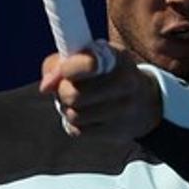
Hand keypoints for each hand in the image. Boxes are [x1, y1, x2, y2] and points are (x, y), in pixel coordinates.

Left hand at [40, 46, 161, 139]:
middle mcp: (124, 82)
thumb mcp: (87, 57)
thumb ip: (60, 64)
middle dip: (62, 93)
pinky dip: (75, 124)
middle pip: (73, 95)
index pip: (87, 64)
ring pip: (74, 115)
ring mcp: (123, 109)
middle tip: (67, 89)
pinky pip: (79, 131)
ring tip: (77, 103)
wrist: (143, 101)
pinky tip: (86, 116)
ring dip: (68, 109)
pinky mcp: (118, 131)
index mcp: (114, 57)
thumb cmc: (105, 74)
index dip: (68, 69)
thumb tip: (46, 86)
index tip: (64, 71)